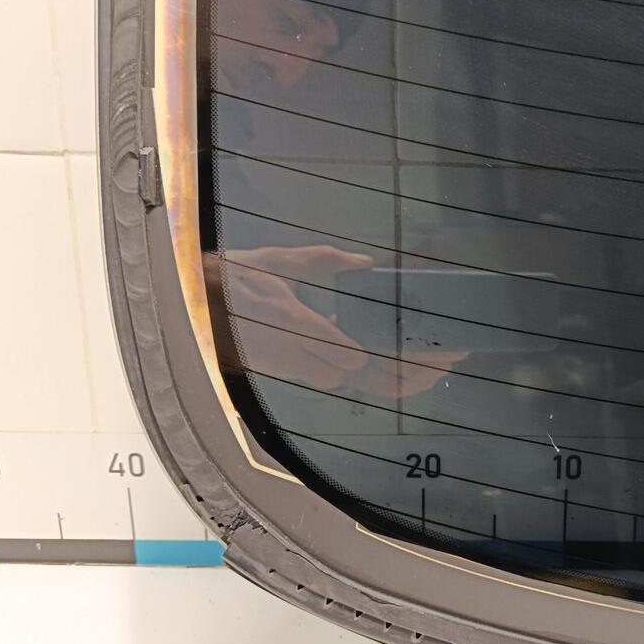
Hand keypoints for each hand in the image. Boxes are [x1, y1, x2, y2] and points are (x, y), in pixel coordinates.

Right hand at [213, 246, 466, 397]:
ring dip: (394, 379)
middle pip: (355, 372)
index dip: (363, 354)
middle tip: (442, 364)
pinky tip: (410, 375)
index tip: (398, 351)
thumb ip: (320, 261)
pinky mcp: (296, 374)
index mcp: (287, 318)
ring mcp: (293, 367)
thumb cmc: (239, 280)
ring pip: (352, 382)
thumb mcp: (277, 260)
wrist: (201, 311)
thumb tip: (365, 263)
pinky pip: (342, 383)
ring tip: (436, 369)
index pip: (329, 344)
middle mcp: (292, 350)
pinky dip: (377, 381)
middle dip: (403, 371)